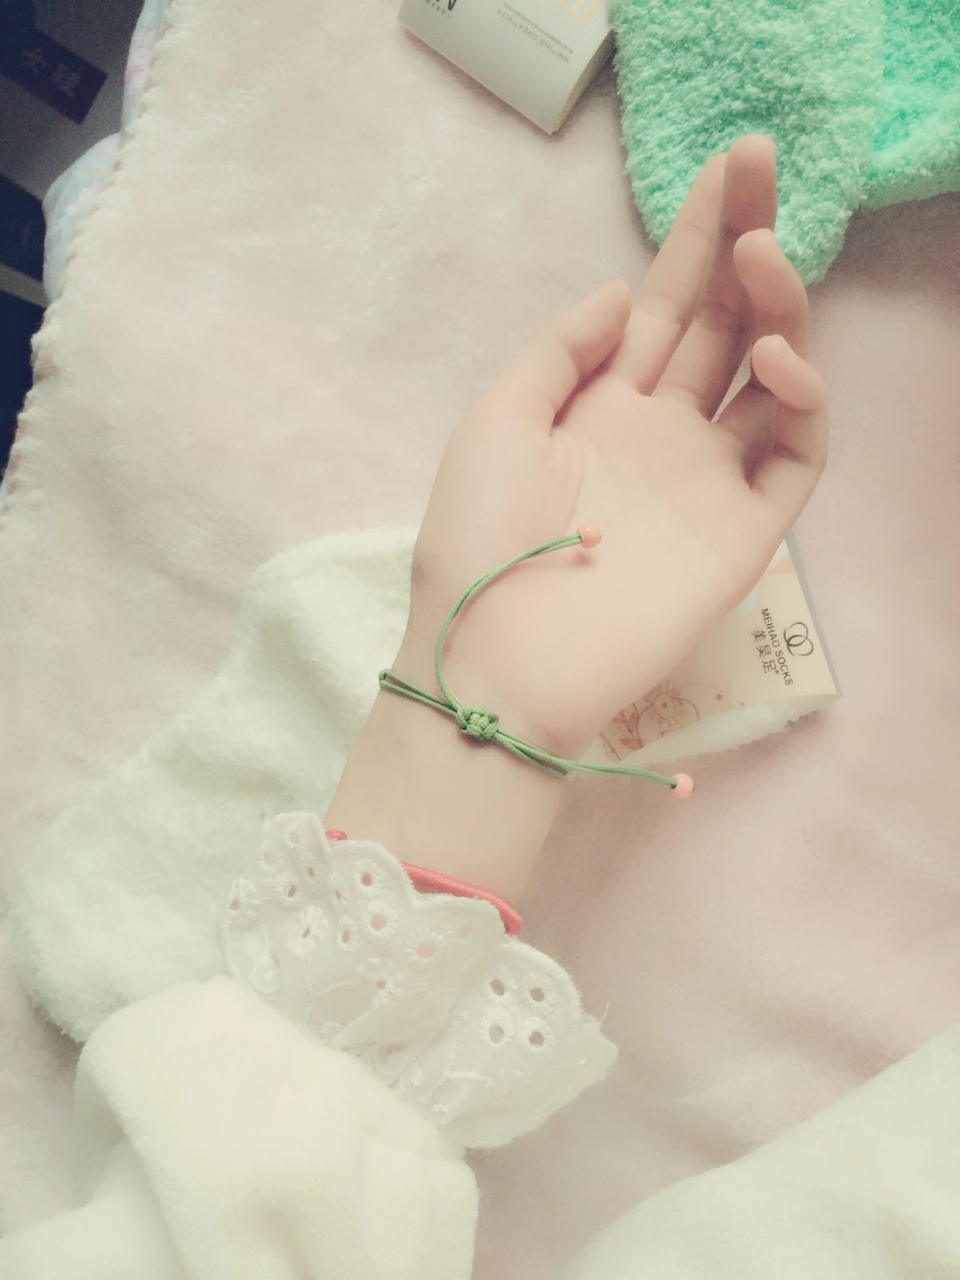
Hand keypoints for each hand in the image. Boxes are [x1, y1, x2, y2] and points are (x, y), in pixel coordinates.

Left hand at [399, 136, 827, 758]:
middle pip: (723, 323)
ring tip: (760, 260)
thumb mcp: (495, 420)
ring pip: (770, 378)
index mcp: (601, 406)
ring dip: (776, 308)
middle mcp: (663, 433)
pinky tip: (771, 358)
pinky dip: (800, 399)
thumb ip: (561, 350)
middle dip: (746, 242)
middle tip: (762, 164)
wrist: (498, 659)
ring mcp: (708, 480)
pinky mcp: (746, 532)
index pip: (666, 305)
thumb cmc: (480, 540)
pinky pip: (796, 455)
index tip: (730, 162)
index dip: (696, 234)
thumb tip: (624, 291)